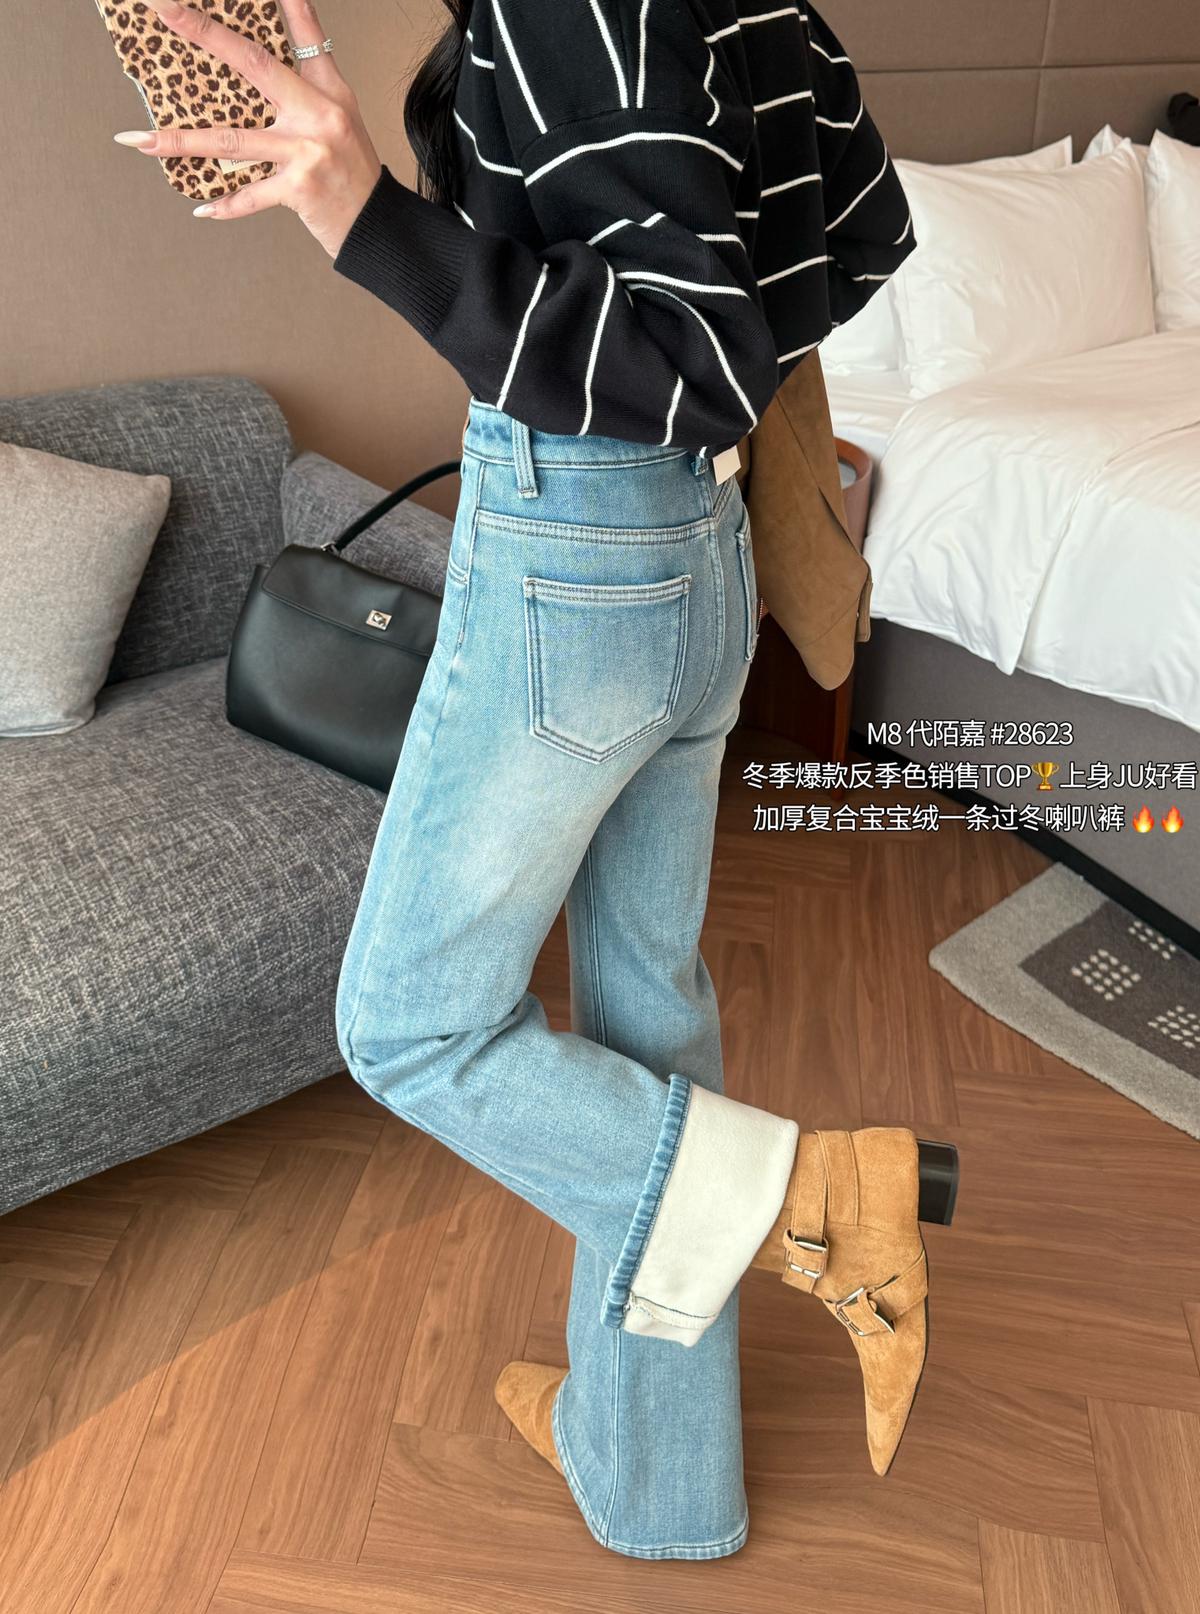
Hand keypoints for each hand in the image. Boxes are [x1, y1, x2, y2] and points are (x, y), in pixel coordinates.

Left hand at [113, 0, 382, 258]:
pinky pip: (251, 196)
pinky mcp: (300, 189)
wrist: (378, 226)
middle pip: (252, 64)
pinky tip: (200, 208)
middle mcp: (318, 114)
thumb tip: (268, 56)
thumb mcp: (341, 116)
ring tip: (140, 139)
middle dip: (204, 34)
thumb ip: (308, 82)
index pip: (302, 31)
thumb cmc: (353, 171)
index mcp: (327, 89)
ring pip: (232, 141)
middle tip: (164, 9)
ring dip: (181, 142)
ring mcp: (307, 151)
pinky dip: (225, 205)